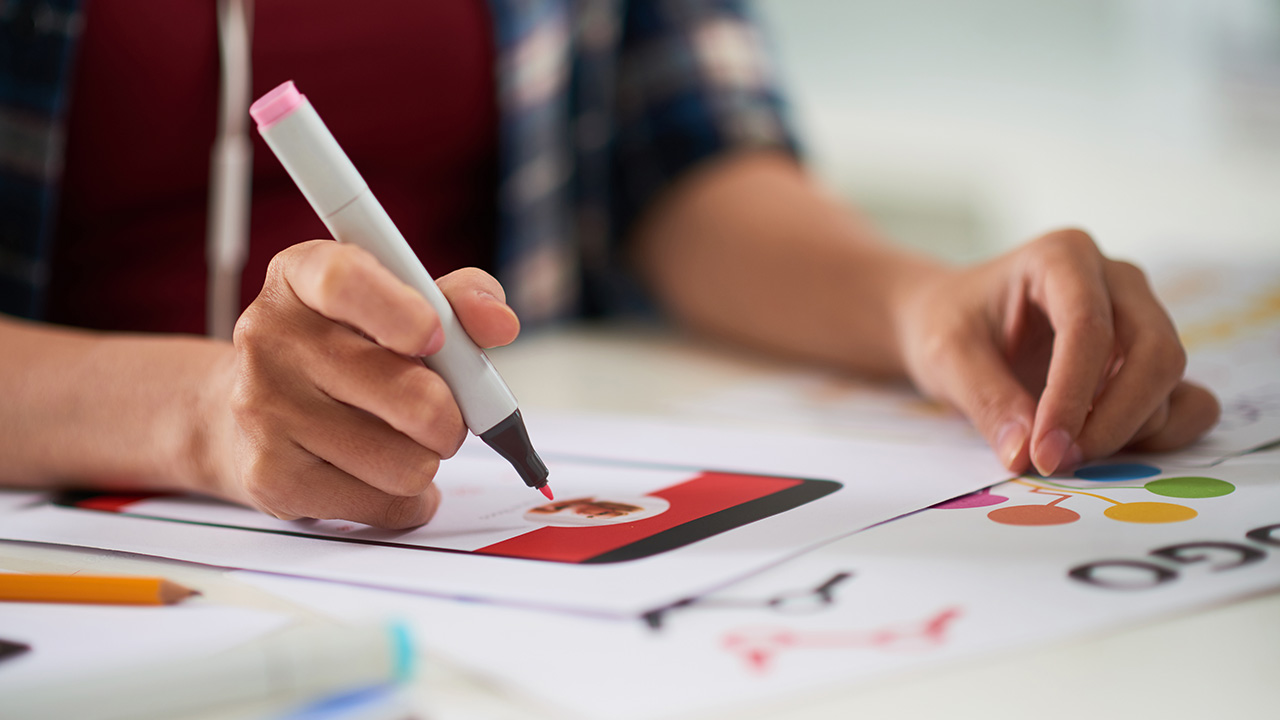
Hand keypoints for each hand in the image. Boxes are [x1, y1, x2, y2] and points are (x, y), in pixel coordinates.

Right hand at [205, 240, 518, 527]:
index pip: (345, 282)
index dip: (402, 312)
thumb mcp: (394, 305)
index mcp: (301, 277)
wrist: (253, 415)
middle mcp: (269, 338)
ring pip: (409, 462)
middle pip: (411, 397)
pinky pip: (386, 504)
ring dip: (426, 459)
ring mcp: (263, 411)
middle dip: (452, 416)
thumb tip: (500, 322)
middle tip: (442, 412)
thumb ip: (455, 302)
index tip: (436, 336)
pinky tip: (376, 474)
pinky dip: (405, 499)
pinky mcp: (270, 478)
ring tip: (400, 440)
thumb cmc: (343, 352)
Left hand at [896, 229, 1218, 475]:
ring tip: (1063, 453)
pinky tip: (1100, 446)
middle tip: (1056, 463)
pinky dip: (1157, 435)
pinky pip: (1188, 401)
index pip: (1089, 326)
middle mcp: (1116, 280)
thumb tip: (1026, 455)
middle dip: (1112, 421)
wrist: (954, 322)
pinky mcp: (1150, 359)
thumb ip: (985, 400)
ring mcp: (1142, 317)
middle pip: (1153, 351)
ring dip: (1127, 431)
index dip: (1073, 396)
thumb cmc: (950, 325)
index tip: (1045, 452)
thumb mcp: (946, 356)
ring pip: (1168, 380)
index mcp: (1063, 257)